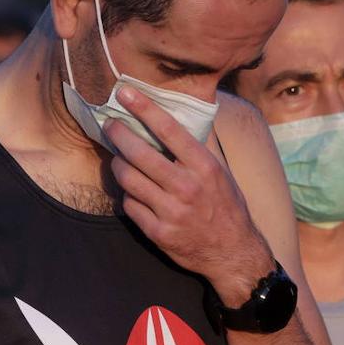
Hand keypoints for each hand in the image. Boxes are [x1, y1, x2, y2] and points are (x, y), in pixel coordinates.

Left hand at [105, 86, 274, 306]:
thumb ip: (195, 150)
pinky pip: (129, 205)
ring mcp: (171, 211)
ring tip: (120, 159)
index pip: (168, 130)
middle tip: (110, 125)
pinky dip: (128, 195)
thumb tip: (169, 119)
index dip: (144, 108)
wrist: (233, 252)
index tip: (125, 92)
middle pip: (139, 153)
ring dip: (118, 165)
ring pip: (128, 179)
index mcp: (204, 166)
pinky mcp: (158, 232)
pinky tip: (132, 190)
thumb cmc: (226, 206)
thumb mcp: (220, 172)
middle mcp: (187, 187)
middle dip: (119, 134)